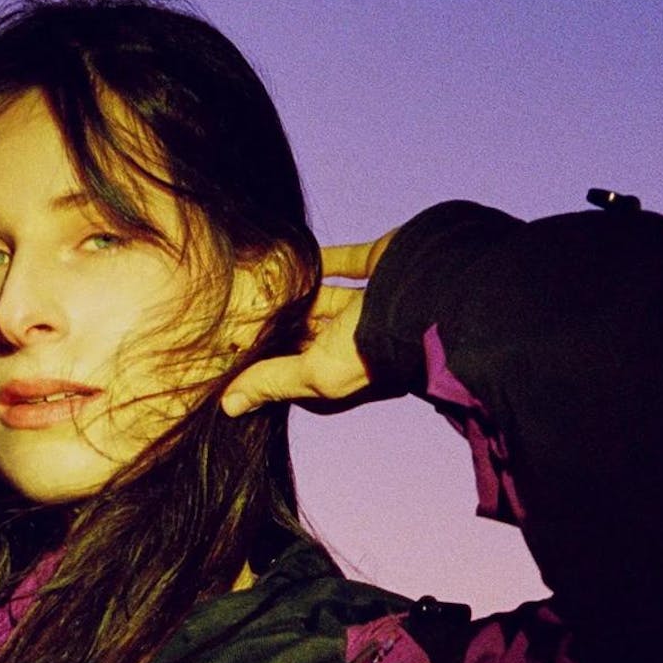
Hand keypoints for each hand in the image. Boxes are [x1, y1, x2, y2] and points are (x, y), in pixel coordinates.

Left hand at [221, 230, 396, 415]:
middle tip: (236, 314)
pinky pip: (342, 263)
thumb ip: (273, 381)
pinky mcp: (379, 269)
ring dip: (295, 294)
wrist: (433, 297)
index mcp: (346, 375)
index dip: (269, 369)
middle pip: (308, 336)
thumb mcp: (316, 374)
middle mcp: (358, 343)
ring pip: (323, 300)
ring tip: (257, 284)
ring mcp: (369, 306)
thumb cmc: (375, 347)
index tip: (234, 356)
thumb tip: (229, 406)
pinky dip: (319, 260)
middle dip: (279, 328)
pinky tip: (290, 256)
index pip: (298, 376)